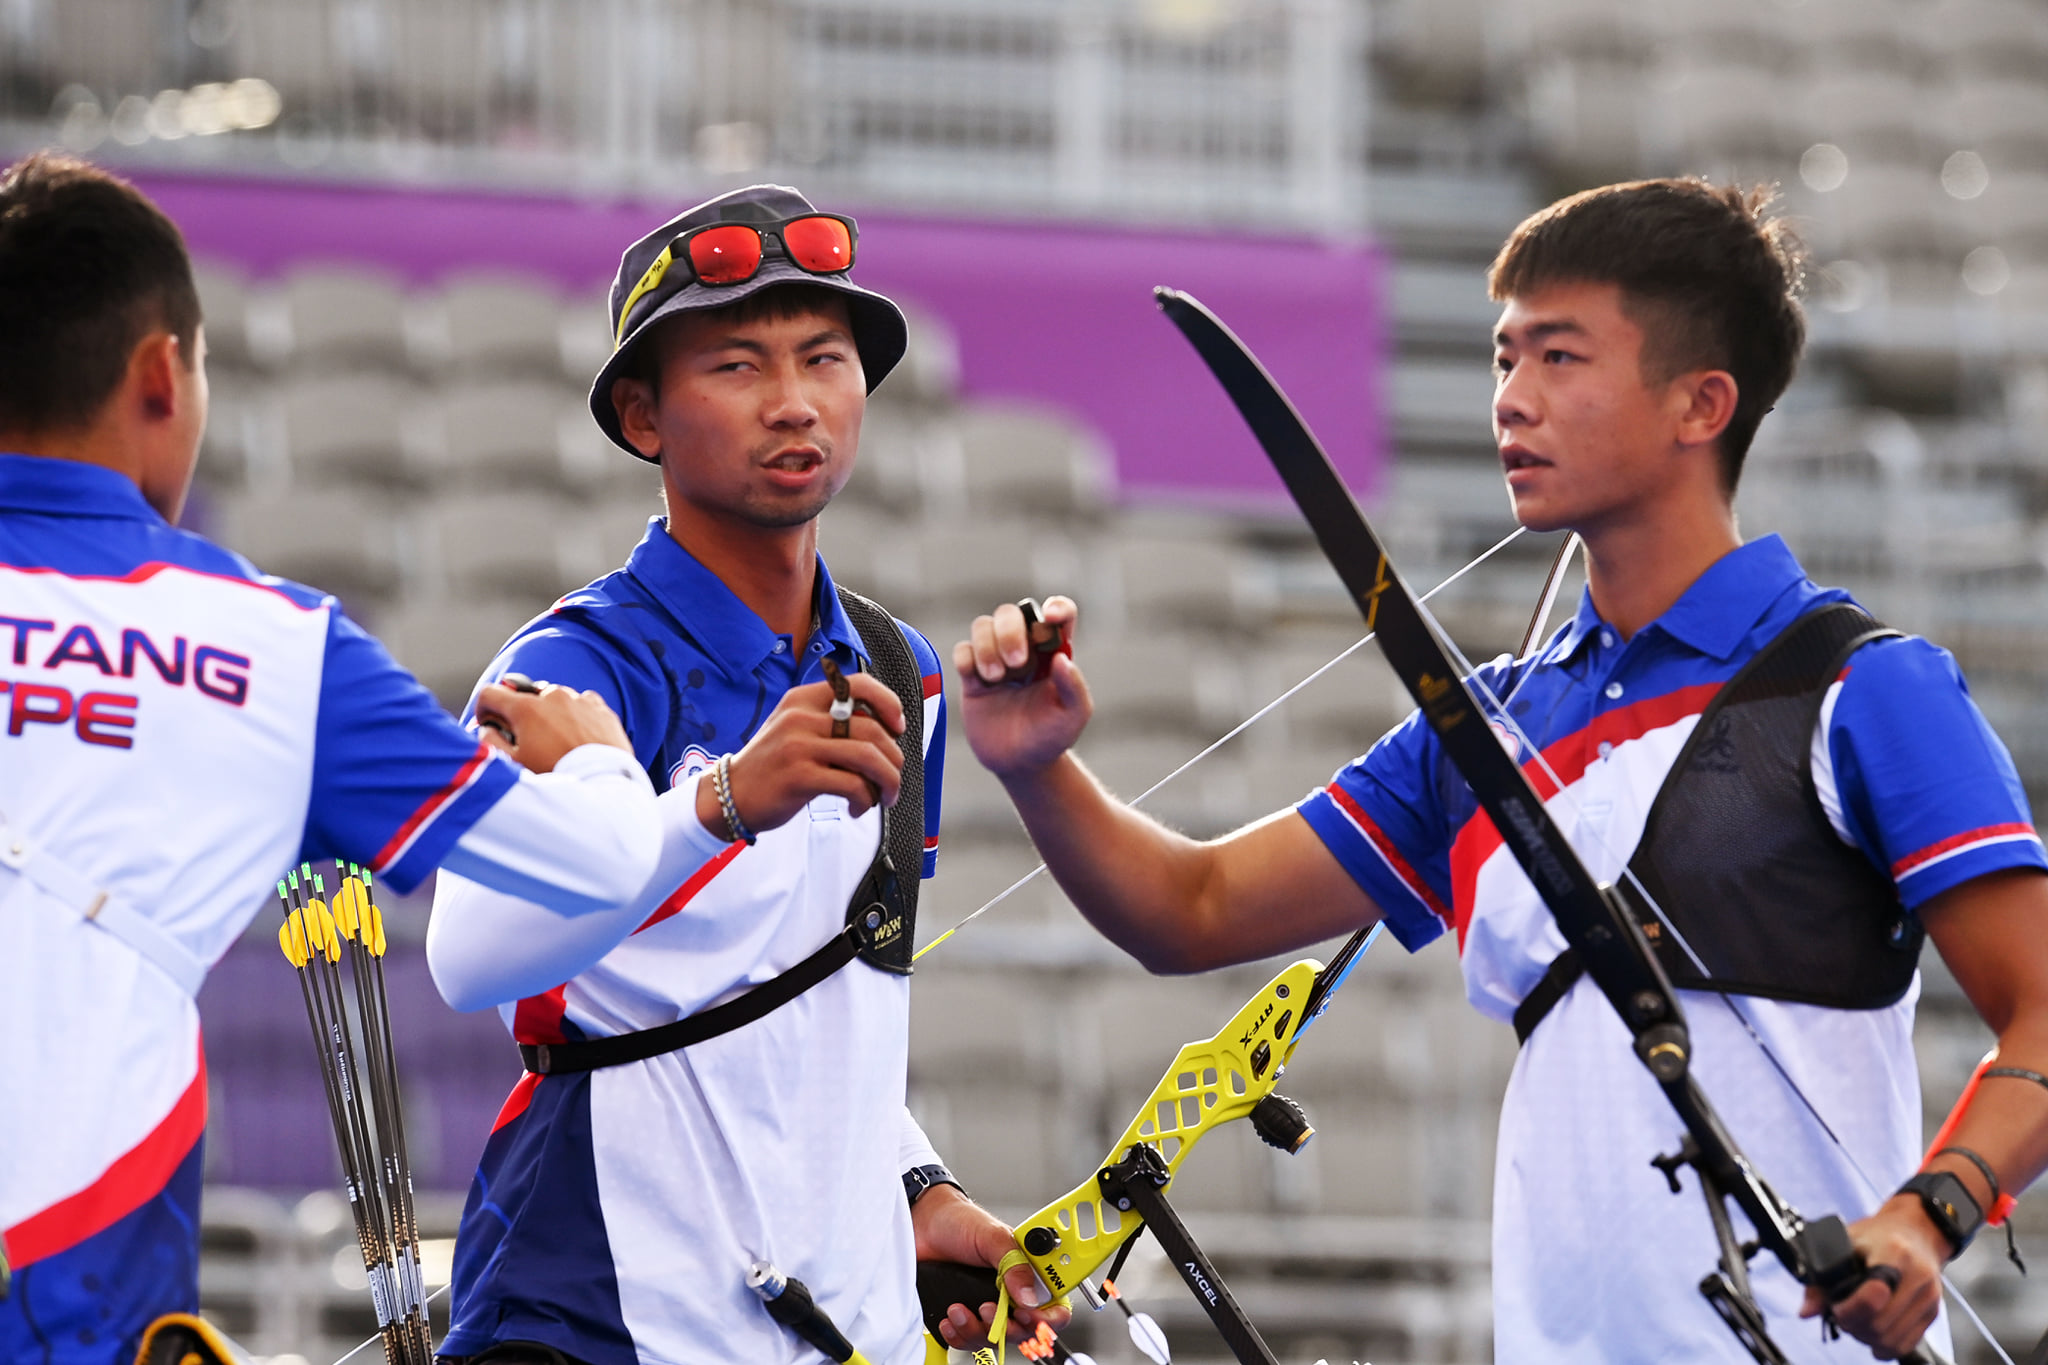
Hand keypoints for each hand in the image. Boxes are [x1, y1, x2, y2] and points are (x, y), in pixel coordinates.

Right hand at [473, 679, 632, 773]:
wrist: (603, 783)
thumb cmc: (556, 776)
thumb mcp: (514, 765)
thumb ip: (490, 742)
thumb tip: (485, 730)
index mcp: (526, 708)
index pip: (491, 693)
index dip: (483, 709)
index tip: (489, 723)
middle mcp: (552, 696)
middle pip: (524, 696)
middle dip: (519, 714)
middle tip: (524, 739)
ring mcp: (579, 700)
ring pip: (554, 699)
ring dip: (548, 713)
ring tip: (554, 741)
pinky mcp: (600, 708)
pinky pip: (581, 703)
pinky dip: (574, 715)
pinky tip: (576, 736)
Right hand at [696, 672, 906, 839]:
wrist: (730, 794)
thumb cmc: (771, 765)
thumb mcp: (794, 728)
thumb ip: (830, 721)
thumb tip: (884, 730)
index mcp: (803, 699)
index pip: (859, 685)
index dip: (888, 703)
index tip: (898, 727)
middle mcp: (802, 717)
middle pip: (871, 729)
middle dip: (894, 758)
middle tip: (892, 779)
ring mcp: (799, 746)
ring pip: (868, 757)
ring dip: (887, 781)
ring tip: (884, 796)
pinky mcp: (800, 776)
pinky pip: (852, 785)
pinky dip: (864, 799)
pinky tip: (857, 807)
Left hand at [911, 1184, 1070, 1349]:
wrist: (923, 1224)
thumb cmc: (961, 1221)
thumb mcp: (992, 1236)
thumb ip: (1014, 1264)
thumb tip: (1029, 1296)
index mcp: (1028, 1272)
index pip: (1053, 1305)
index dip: (1048, 1318)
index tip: (1028, 1316)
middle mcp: (1012, 1293)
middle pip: (1026, 1330)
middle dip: (1006, 1327)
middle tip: (986, 1309)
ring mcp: (989, 1306)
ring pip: (996, 1339)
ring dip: (976, 1331)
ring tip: (959, 1309)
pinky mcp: (966, 1315)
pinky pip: (969, 1341)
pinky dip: (959, 1335)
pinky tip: (950, 1318)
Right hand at [953, 596, 1091, 779]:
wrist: (1020, 763)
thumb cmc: (1051, 737)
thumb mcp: (1074, 716)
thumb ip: (1074, 687)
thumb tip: (1061, 658)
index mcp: (1053, 652)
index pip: (1058, 614)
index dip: (1056, 607)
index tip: (1050, 617)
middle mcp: (1024, 649)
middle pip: (1011, 613)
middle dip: (1011, 632)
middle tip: (1017, 664)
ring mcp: (996, 660)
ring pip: (983, 625)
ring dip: (987, 647)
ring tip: (996, 679)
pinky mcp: (972, 676)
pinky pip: (962, 650)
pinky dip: (967, 658)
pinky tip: (979, 680)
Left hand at [1798, 1193, 1948, 1359]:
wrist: (1917, 1232)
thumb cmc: (1878, 1236)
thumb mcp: (1845, 1242)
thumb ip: (1822, 1277)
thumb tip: (1807, 1311)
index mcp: (1894, 1252)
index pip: (1874, 1293)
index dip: (1848, 1308)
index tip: (1835, 1305)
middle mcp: (1918, 1276)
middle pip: (1880, 1324)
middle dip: (1853, 1325)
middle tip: (1841, 1314)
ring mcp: (1928, 1297)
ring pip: (1891, 1339)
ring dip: (1866, 1337)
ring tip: (1855, 1320)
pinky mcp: (1932, 1313)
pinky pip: (1906, 1344)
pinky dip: (1884, 1345)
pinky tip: (1872, 1331)